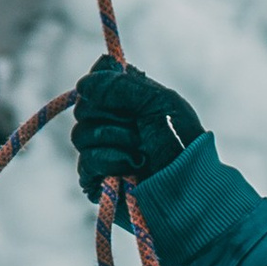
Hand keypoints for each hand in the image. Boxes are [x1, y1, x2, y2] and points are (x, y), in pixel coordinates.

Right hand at [72, 54, 203, 203]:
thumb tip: (82, 85)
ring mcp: (101, 151)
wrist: (186, 185)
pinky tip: (132, 169)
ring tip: (142, 152)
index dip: (103, 84)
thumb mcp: (157, 101)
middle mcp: (110, 123)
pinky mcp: (95, 180)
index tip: (123, 94)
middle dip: (112, 116)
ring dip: (115, 140)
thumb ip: (119, 84)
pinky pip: (86, 161)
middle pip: (83, 107)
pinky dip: (111, 162)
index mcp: (126, 100)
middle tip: (139, 128)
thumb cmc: (179, 143)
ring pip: (81, 134)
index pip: (95, 80)